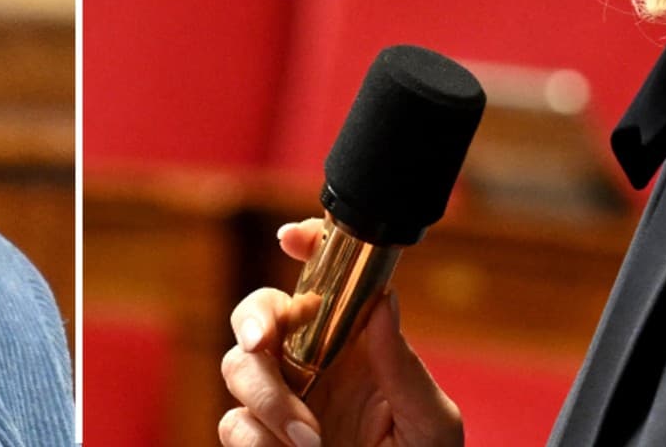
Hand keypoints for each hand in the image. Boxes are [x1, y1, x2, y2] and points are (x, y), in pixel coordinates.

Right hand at [220, 219, 462, 446]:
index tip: (290, 239)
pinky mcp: (261, 442)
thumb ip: (403, 366)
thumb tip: (381, 303)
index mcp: (352, 343)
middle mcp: (309, 364)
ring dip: (266, 398)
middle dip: (252, 319)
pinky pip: (234, 425)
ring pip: (236, 368)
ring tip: (311, 440)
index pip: (321, 278)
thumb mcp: (431, 422)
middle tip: (263, 342)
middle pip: (256, 314)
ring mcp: (280, 402)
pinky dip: (259, 440)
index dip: (303, 246)